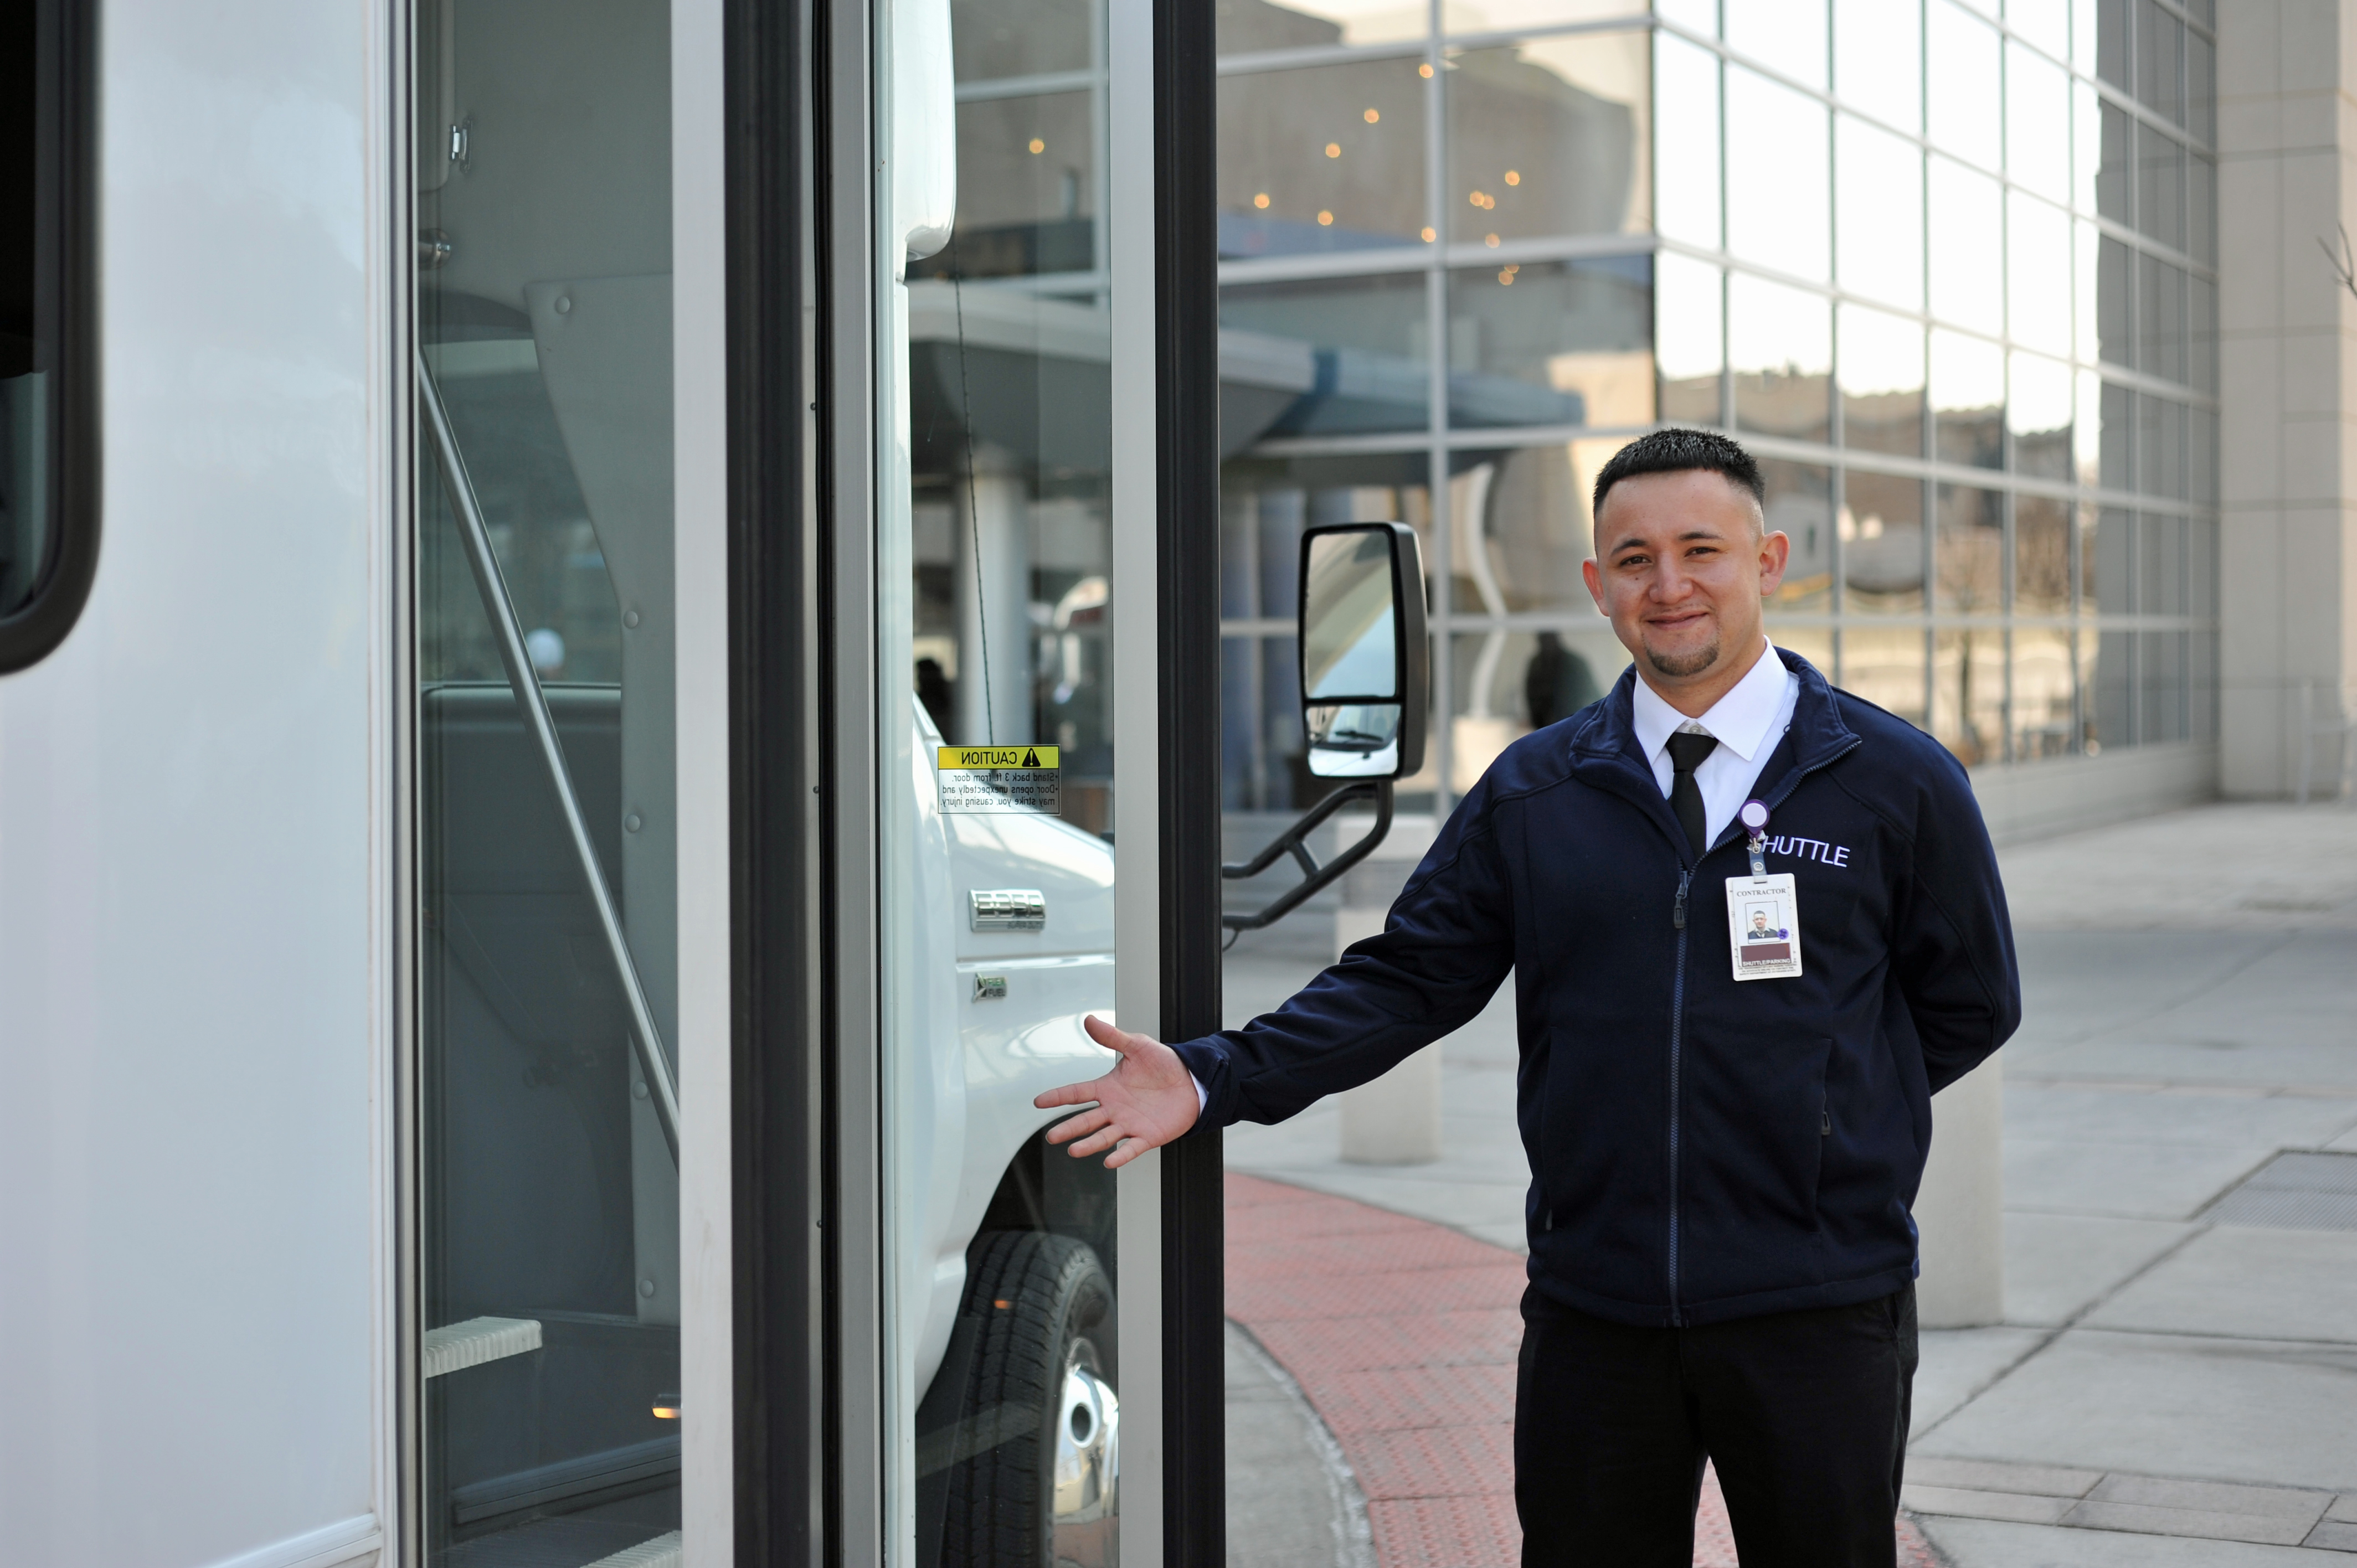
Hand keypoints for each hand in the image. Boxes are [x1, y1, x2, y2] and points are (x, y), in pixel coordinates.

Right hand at [1034, 1014, 1200, 1168]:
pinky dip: (1120, 1155)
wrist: (1192, 1081)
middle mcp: (1114, 1108)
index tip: (1038, 1102)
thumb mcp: (1137, 1046)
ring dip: (1089, 1144)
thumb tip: (1089, 1019)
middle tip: (1052, 1137)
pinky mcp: (1147, 1137)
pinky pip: (1131, 1148)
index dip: (1058, 1097)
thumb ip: (1113, 1037)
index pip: (1077, 1093)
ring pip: (1104, 1136)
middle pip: (1086, 1120)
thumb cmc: (1163, 1064)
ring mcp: (1129, 1124)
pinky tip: (1109, 1162)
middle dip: (1068, 1128)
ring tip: (1073, 1150)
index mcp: (1108, 1087)